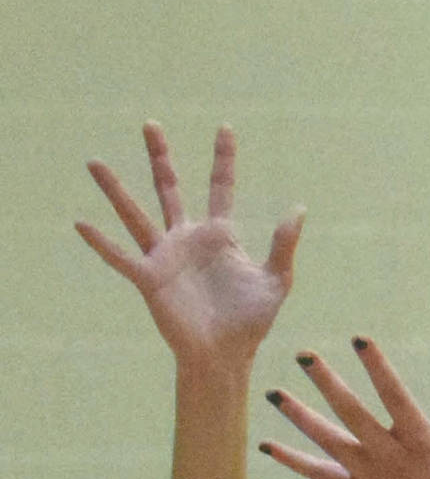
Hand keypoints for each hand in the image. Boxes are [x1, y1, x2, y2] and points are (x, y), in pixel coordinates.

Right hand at [76, 123, 303, 368]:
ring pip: (136, 214)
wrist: (226, 355)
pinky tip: (81, 223)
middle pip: (171, 188)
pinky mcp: (149, 279)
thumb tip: (298, 209)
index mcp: (220, 235)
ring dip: (115, 190)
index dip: (223, 159)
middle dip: (161, 157)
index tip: (225, 128)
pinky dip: (101, 242)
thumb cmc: (251, 321)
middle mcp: (188, 238)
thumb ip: (283, 245)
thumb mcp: (276, 280)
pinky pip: (121, 257)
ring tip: (94, 163)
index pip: (221, 187)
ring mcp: (165, 256)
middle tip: (150, 123)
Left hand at [260, 336, 429, 478]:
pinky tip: (269, 444)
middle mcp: (392, 458)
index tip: (359, 339)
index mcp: (423, 441)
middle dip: (328, 383)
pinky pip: (322, 476)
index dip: (377, 367)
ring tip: (274, 393)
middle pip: (353, 415)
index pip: (395, 396)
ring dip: (300, 417)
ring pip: (329, 442)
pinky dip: (294, 461)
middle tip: (305, 355)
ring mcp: (372, 478)